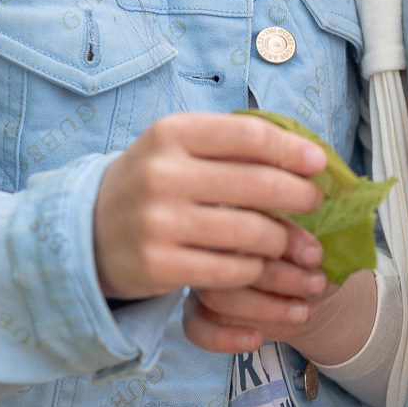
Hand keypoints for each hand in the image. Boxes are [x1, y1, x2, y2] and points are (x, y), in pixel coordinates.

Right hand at [93, 113, 326, 301]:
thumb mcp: (177, 148)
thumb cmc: (152, 184)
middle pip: (258, 185)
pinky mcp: (158, 266)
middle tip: (315, 203)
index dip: (293, 150)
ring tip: (291, 241)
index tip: (319, 163)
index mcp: (171, 134)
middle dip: (300, 196)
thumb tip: (306, 154)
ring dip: (283, 240)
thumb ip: (231, 144)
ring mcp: (158, 223)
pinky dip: (255, 270)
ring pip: (251, 234)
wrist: (88, 232)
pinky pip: (231, 272)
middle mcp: (162, 174)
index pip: (250, 136)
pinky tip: (259, 265)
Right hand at [183, 223, 330, 352]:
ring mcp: (200, 276)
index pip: (249, 218)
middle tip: (315, 285)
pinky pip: (195, 326)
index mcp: (236, 210)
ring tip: (302, 312)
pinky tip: (257, 339)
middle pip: (228, 259)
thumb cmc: (304, 258)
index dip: (284, 238)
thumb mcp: (311, 246)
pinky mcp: (196, 309)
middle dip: (278, 277)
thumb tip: (312, 255)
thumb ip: (307, 245)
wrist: (302, 290)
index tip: (316, 257)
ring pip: (216, 295)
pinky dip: (225, 338)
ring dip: (265, 308)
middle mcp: (209, 240)